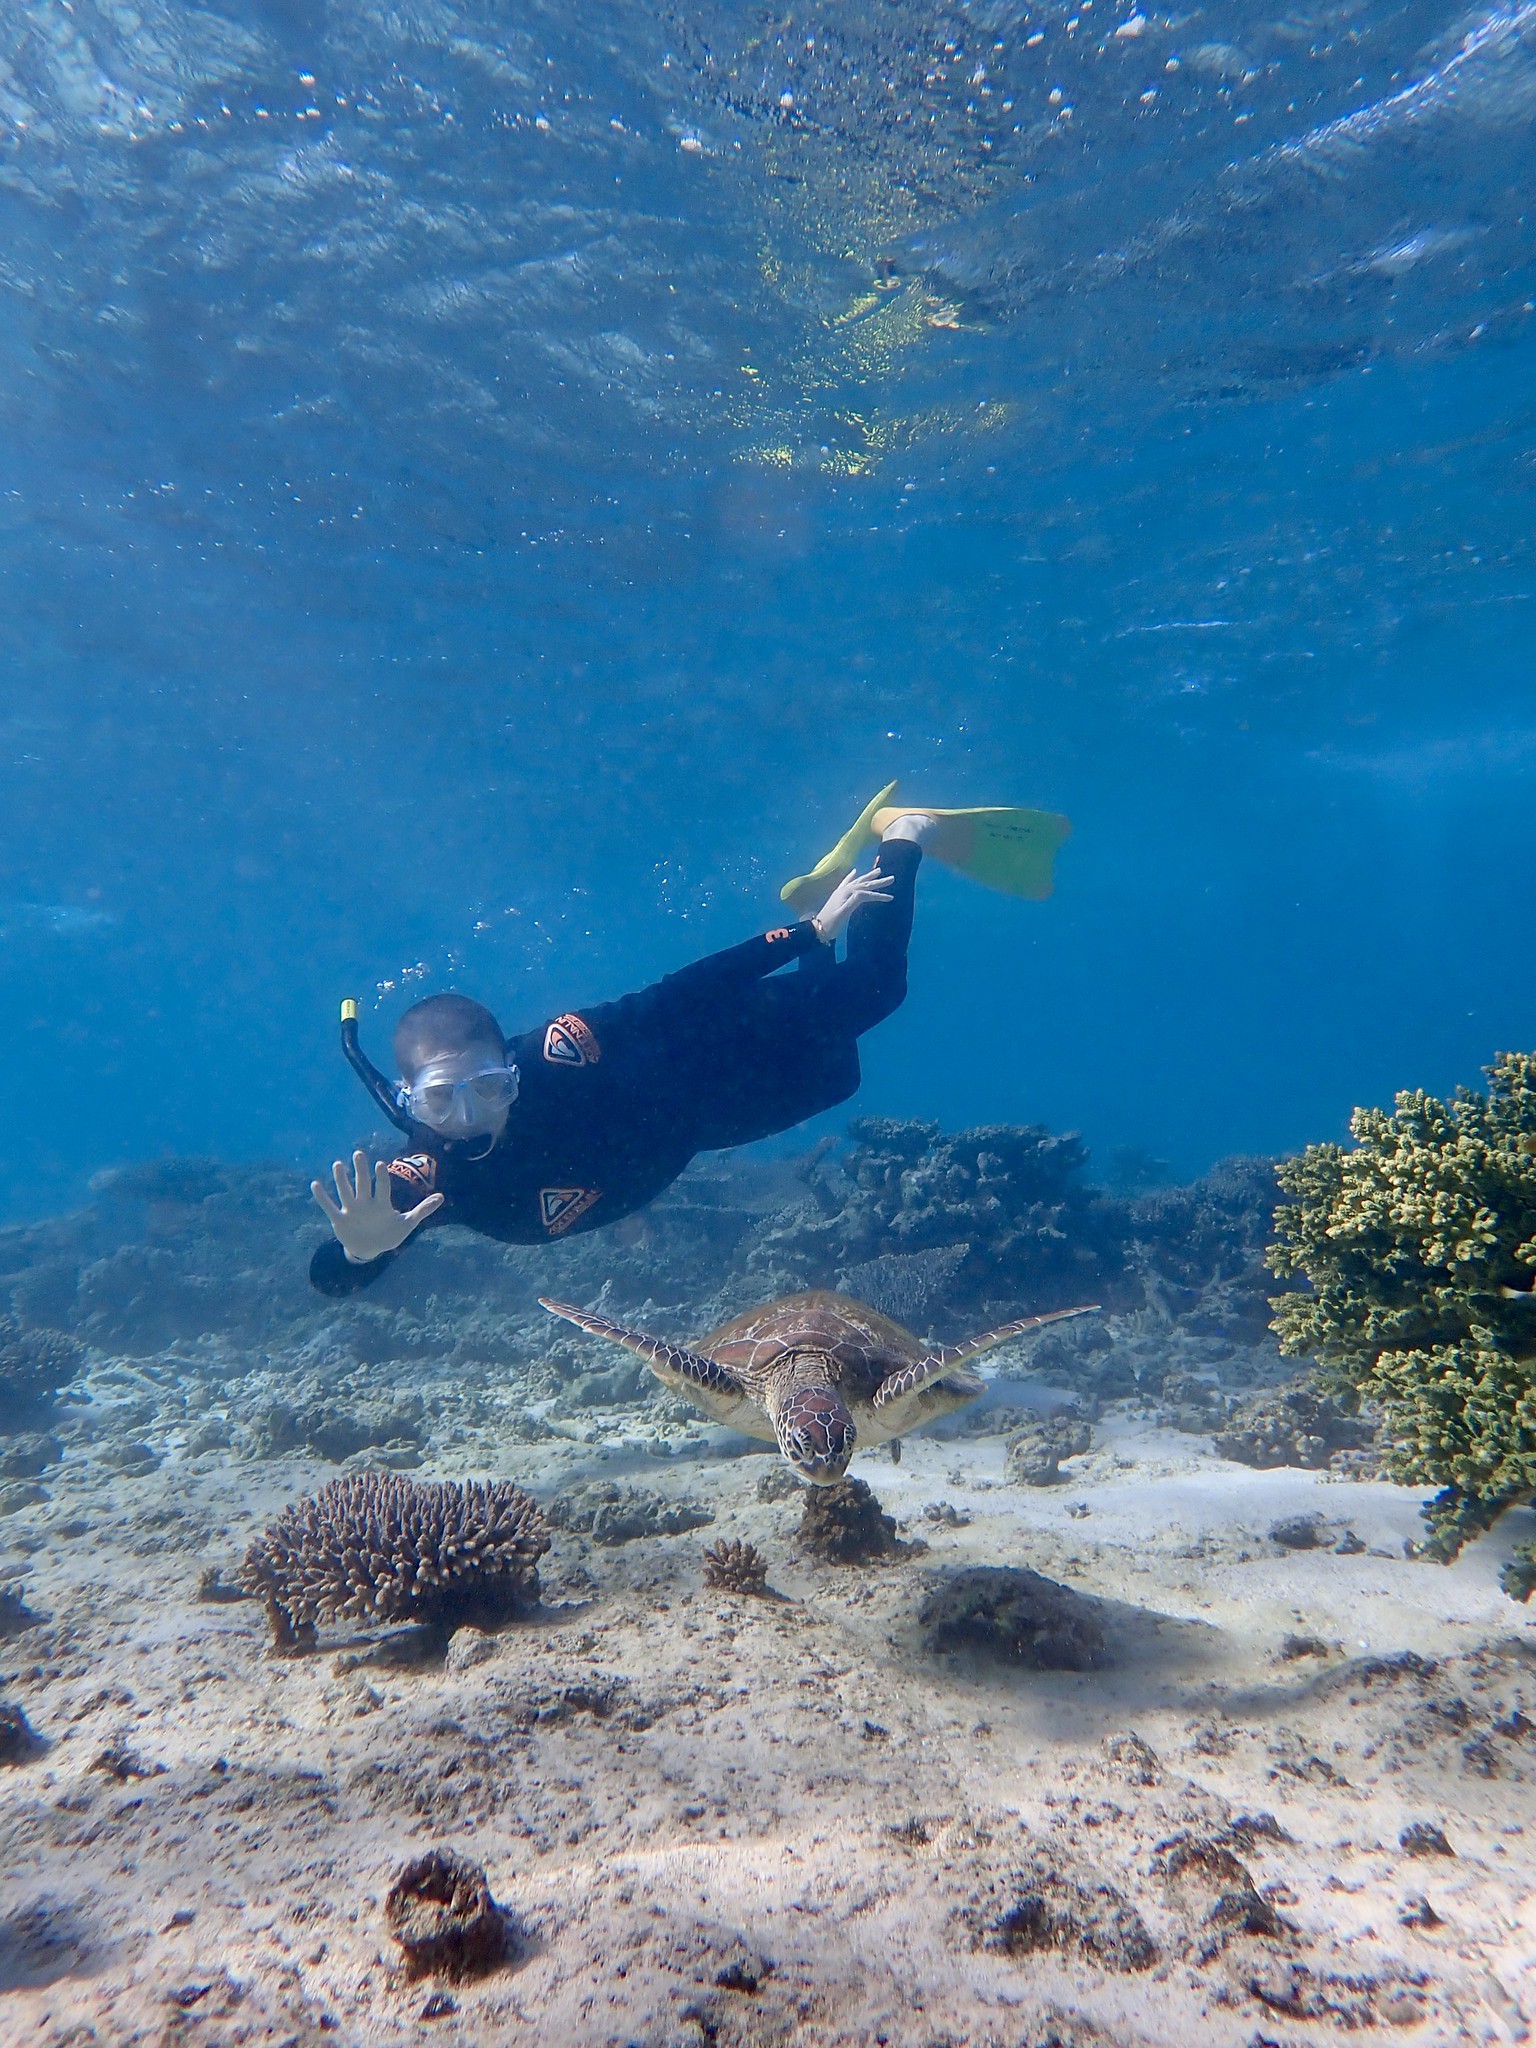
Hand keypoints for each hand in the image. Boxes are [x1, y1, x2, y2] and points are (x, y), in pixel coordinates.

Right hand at [311, 1150, 443, 1263]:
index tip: (380, 1164)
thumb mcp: (407, 1223)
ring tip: (337, 1164)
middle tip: (358, 1153)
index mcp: (382, 1204)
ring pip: (345, 1192)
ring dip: (341, 1180)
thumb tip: (442, 1197)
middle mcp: (365, 1203)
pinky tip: (315, 1184)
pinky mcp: (339, 1220)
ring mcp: (352, 1210)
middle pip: (363, 1184)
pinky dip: (322, 1197)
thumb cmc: (390, 1234)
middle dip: (361, 1170)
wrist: (370, 1249)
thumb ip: (423, 1210)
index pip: (382, 1188)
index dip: (381, 1177)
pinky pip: (329, 1206)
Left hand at [811, 864, 894, 946]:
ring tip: (878, 870)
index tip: (891, 898)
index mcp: (847, 894)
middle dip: (878, 881)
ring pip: (858, 881)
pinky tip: (854, 871)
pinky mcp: (838, 895)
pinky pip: (847, 882)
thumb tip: (864, 892)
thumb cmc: (831, 924)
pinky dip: (852, 876)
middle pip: (864, 884)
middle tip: (892, 878)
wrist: (817, 929)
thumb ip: (853, 902)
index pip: (867, 893)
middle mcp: (844, 890)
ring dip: (868, 876)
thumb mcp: (843, 914)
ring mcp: (841, 892)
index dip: (879, 895)